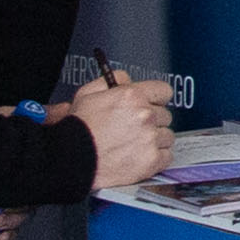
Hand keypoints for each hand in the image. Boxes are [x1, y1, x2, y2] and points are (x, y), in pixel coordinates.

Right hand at [73, 78, 176, 192]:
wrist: (72, 161)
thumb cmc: (77, 130)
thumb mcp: (87, 94)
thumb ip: (111, 81)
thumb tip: (125, 79)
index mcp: (132, 97)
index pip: (163, 91)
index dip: (155, 98)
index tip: (151, 104)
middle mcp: (145, 116)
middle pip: (165, 115)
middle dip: (152, 120)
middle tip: (134, 128)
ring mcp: (150, 138)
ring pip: (167, 135)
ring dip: (155, 139)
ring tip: (134, 143)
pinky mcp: (152, 160)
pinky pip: (167, 155)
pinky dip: (156, 157)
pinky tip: (140, 156)